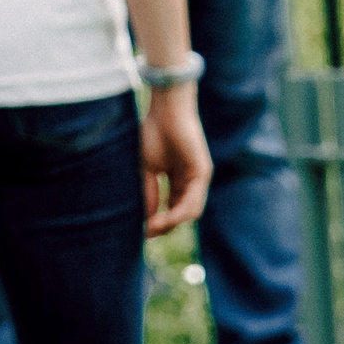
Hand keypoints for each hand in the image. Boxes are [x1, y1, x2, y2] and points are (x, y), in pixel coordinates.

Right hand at [140, 84, 211, 237]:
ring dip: (171, 223)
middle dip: (165, 226)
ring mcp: (198, 177)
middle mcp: (190, 180)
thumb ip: (149, 193)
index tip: (141, 232)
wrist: (165, 111)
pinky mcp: (203, 173)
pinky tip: (164, 218)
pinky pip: (194, 201)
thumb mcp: (147, 170)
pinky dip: (178, 213)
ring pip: (190, 212)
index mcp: (177, 179)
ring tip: (153, 226)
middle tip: (147, 233)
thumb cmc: (153, 133)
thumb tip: (146, 221)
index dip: (157, 222)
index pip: (171, 208)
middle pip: (182, 213)